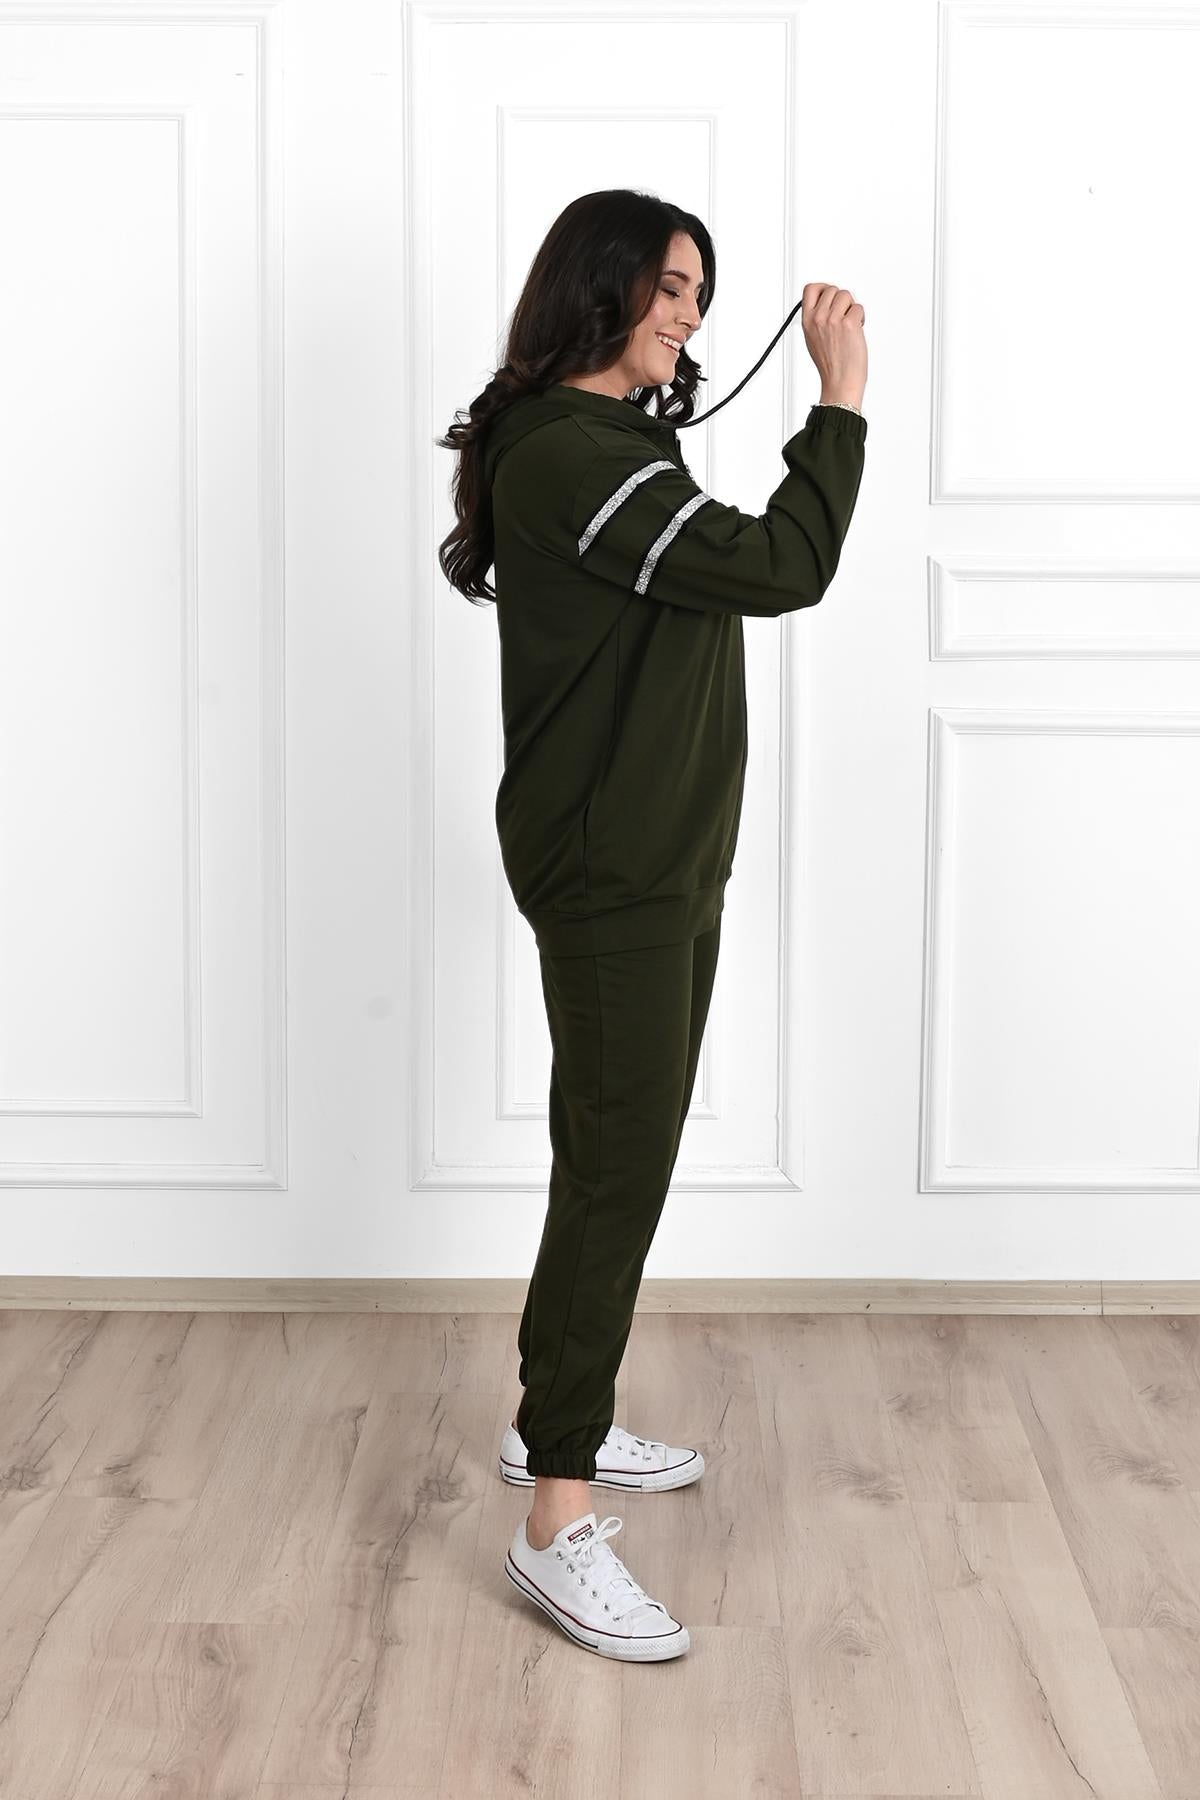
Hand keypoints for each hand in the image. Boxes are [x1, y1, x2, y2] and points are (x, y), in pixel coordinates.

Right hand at [801, 282, 866, 408]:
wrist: (839, 381)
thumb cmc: (830, 365)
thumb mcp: (813, 339)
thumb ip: (817, 319)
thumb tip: (827, 303)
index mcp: (807, 321)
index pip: (810, 289)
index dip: (823, 288)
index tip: (830, 294)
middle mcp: (818, 318)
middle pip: (833, 289)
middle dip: (841, 300)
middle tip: (844, 315)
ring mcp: (833, 320)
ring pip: (846, 295)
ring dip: (852, 308)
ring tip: (850, 324)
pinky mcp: (849, 324)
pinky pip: (859, 308)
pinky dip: (861, 318)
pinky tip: (857, 330)